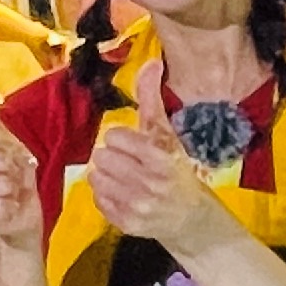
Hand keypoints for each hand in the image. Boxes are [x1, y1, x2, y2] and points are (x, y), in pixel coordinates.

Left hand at [83, 59, 232, 254]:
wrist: (191, 217)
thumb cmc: (176, 169)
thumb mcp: (167, 134)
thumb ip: (153, 100)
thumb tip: (152, 62)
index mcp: (162, 156)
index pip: (114, 137)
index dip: (121, 139)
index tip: (133, 145)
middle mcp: (150, 182)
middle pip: (101, 157)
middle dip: (112, 157)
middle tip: (127, 163)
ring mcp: (138, 205)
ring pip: (95, 177)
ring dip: (105, 175)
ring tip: (124, 178)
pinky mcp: (127, 223)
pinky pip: (97, 199)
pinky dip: (106, 195)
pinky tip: (123, 194)